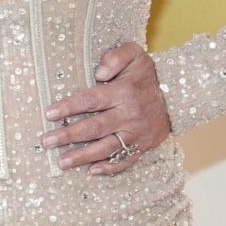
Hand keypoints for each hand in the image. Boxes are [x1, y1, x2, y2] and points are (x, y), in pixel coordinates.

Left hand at [40, 42, 171, 175]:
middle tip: (47, 141)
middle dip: (68, 135)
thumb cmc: (147, 75)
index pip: (91, 100)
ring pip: (106, 148)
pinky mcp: (143, 146)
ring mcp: (136, 134)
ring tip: (61, 162)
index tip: (49, 114)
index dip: (69, 107)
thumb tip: (98, 73)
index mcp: (123, 92)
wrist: (177, 96)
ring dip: (82, 157)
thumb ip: (116, 57)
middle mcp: (129, 115)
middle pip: (94, 128)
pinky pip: (126, 161)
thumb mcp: (135, 54)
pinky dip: (110, 168)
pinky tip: (92, 171)